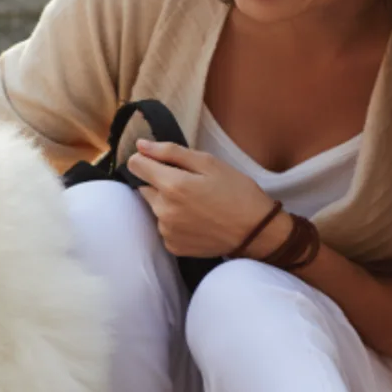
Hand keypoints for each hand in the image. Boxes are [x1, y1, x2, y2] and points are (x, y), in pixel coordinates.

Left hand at [126, 140, 285, 258]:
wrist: (257, 231)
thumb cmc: (237, 192)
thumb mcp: (209, 163)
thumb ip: (170, 152)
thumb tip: (140, 145)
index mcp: (172, 186)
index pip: (135, 165)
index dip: (146, 159)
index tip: (162, 161)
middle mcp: (163, 210)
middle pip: (145, 187)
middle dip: (161, 182)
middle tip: (191, 185)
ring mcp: (167, 231)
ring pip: (155, 208)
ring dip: (168, 203)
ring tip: (197, 204)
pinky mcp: (173, 246)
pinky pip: (165, 227)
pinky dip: (175, 222)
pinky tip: (197, 220)